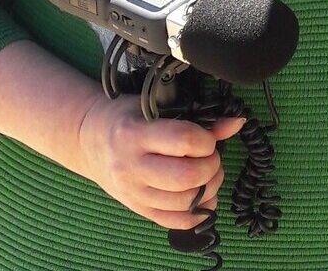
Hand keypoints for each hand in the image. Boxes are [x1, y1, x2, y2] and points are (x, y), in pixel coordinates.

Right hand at [75, 93, 245, 229]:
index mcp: (136, 133)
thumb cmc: (128, 116)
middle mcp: (132, 166)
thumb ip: (199, 118)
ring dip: (208, 189)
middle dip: (211, 166)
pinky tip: (201, 197)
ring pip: (184, 202)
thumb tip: (237, 123)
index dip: (207, 140)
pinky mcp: (137, 209)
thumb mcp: (158, 106)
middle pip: (187, 176)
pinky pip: (174, 222)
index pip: (185, 141)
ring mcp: (133, 192)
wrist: (90, 140)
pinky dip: (197, 213)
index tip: (207, 138)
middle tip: (210, 157)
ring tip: (206, 174)